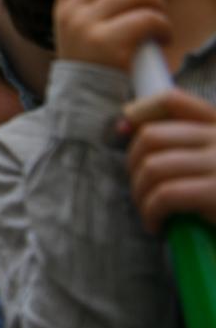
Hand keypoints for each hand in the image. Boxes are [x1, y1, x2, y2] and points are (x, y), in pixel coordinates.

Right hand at [53, 0, 169, 68]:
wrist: (85, 104)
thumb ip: (95, 3)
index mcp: (64, 6)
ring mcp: (87, 27)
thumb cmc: (94, 66)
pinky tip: (163, 38)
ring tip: (160, 21)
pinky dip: (164, 26)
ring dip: (158, 3)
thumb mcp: (80, 31)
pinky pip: (148, 18)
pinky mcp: (108, 44)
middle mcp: (71, 12)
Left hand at [123, 90, 215, 230]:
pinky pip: (165, 195)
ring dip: (139, 194)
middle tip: (141, 192)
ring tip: (149, 213)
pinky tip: (157, 226)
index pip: (173, 100)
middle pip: (151, 136)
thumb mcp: (206, 165)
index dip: (139, 113)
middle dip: (133, 166)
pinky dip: (151, 212)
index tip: (122, 132)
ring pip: (152, 167)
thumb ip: (178, 145)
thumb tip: (122, 126)